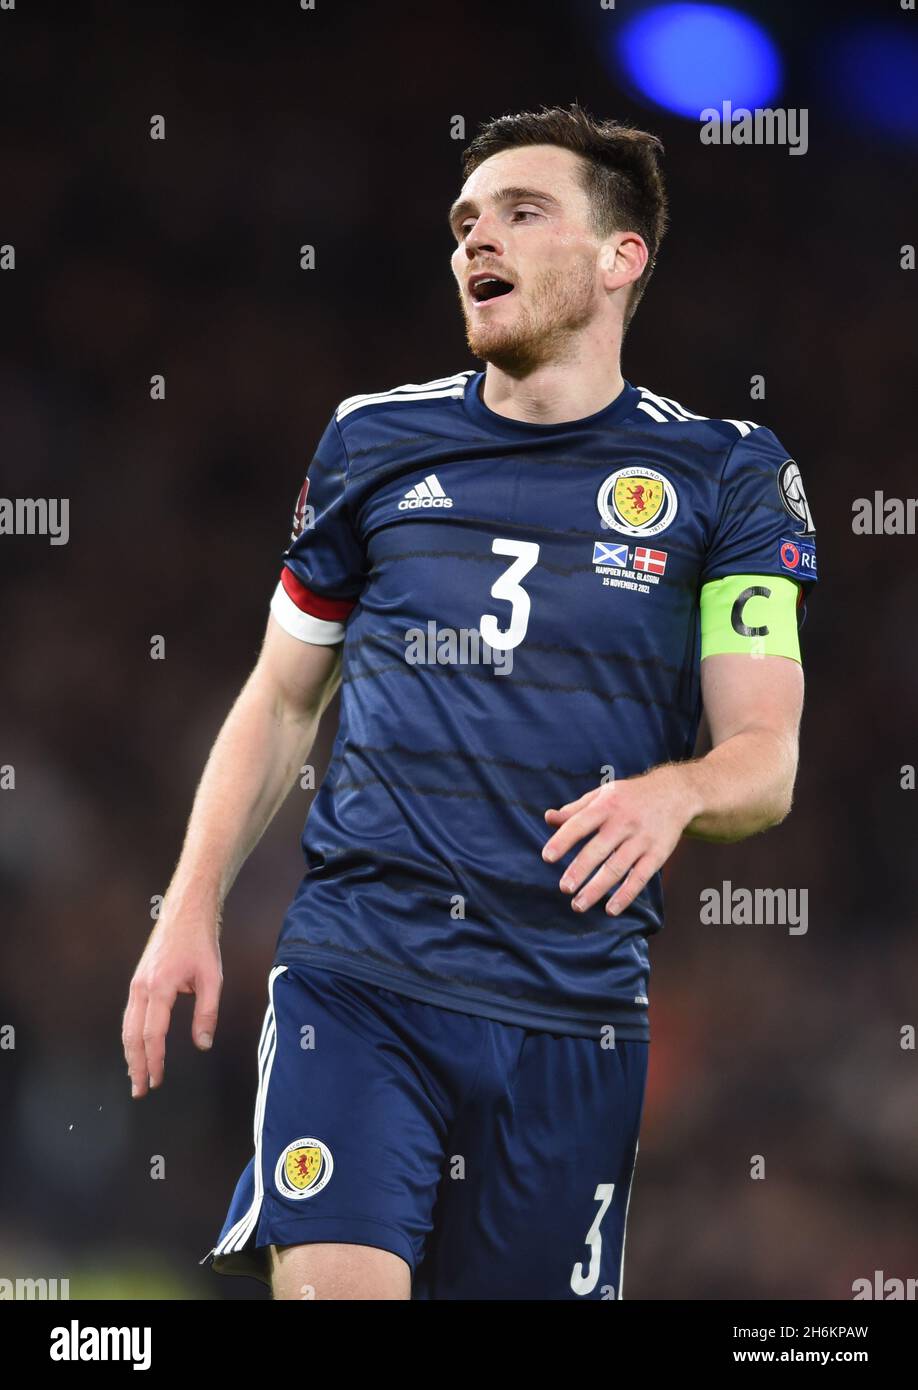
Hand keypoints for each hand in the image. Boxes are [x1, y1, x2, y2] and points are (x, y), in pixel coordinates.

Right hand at [122, 903, 222, 1098]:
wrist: (185, 913)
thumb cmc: (201, 943)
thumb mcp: (213, 977)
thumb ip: (207, 1012)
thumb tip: (203, 1045)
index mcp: (159, 987)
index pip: (153, 1035)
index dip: (155, 1061)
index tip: (157, 1081)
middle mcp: (141, 987)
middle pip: (132, 1036)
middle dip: (136, 1065)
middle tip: (140, 1090)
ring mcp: (137, 983)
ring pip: (127, 1026)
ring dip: (130, 1054)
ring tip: (135, 1076)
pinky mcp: (138, 980)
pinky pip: (130, 1015)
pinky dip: (130, 1036)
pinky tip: (136, 1048)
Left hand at [542, 766, 697, 915]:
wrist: (674, 793)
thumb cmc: (629, 797)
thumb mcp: (603, 795)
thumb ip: (575, 810)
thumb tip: (548, 818)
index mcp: (606, 805)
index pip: (580, 824)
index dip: (563, 840)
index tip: (547, 857)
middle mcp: (624, 822)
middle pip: (599, 849)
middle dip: (580, 870)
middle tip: (564, 888)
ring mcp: (642, 839)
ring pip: (618, 867)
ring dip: (597, 888)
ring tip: (578, 905)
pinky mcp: (658, 854)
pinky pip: (640, 878)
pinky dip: (626, 895)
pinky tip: (610, 909)